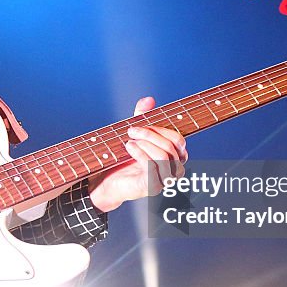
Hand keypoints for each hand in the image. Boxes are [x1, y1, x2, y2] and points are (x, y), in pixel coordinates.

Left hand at [88, 97, 187, 211]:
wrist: (107, 180)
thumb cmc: (123, 158)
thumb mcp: (134, 133)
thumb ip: (142, 116)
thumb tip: (149, 99)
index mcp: (174, 157)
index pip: (178, 140)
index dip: (161, 129)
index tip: (143, 123)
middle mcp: (173, 170)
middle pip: (171, 146)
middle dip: (150, 134)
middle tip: (131, 130)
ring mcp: (164, 180)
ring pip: (164, 156)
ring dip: (145, 144)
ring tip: (129, 140)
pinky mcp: (153, 187)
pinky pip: (153, 167)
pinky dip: (140, 153)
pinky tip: (129, 147)